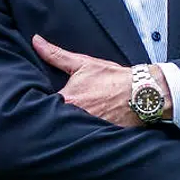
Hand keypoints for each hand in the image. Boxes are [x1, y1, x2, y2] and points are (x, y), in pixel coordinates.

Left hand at [35, 35, 166, 126]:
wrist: (143, 92)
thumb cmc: (113, 78)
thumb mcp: (83, 63)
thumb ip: (56, 55)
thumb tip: (36, 42)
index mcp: (66, 99)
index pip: (42, 106)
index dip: (41, 105)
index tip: (43, 102)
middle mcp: (74, 117)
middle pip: (54, 120)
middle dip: (55, 117)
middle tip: (63, 112)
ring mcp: (87, 128)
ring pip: (69, 130)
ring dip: (69, 125)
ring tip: (78, 118)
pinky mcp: (99, 136)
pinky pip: (84, 138)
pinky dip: (84, 135)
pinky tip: (87, 129)